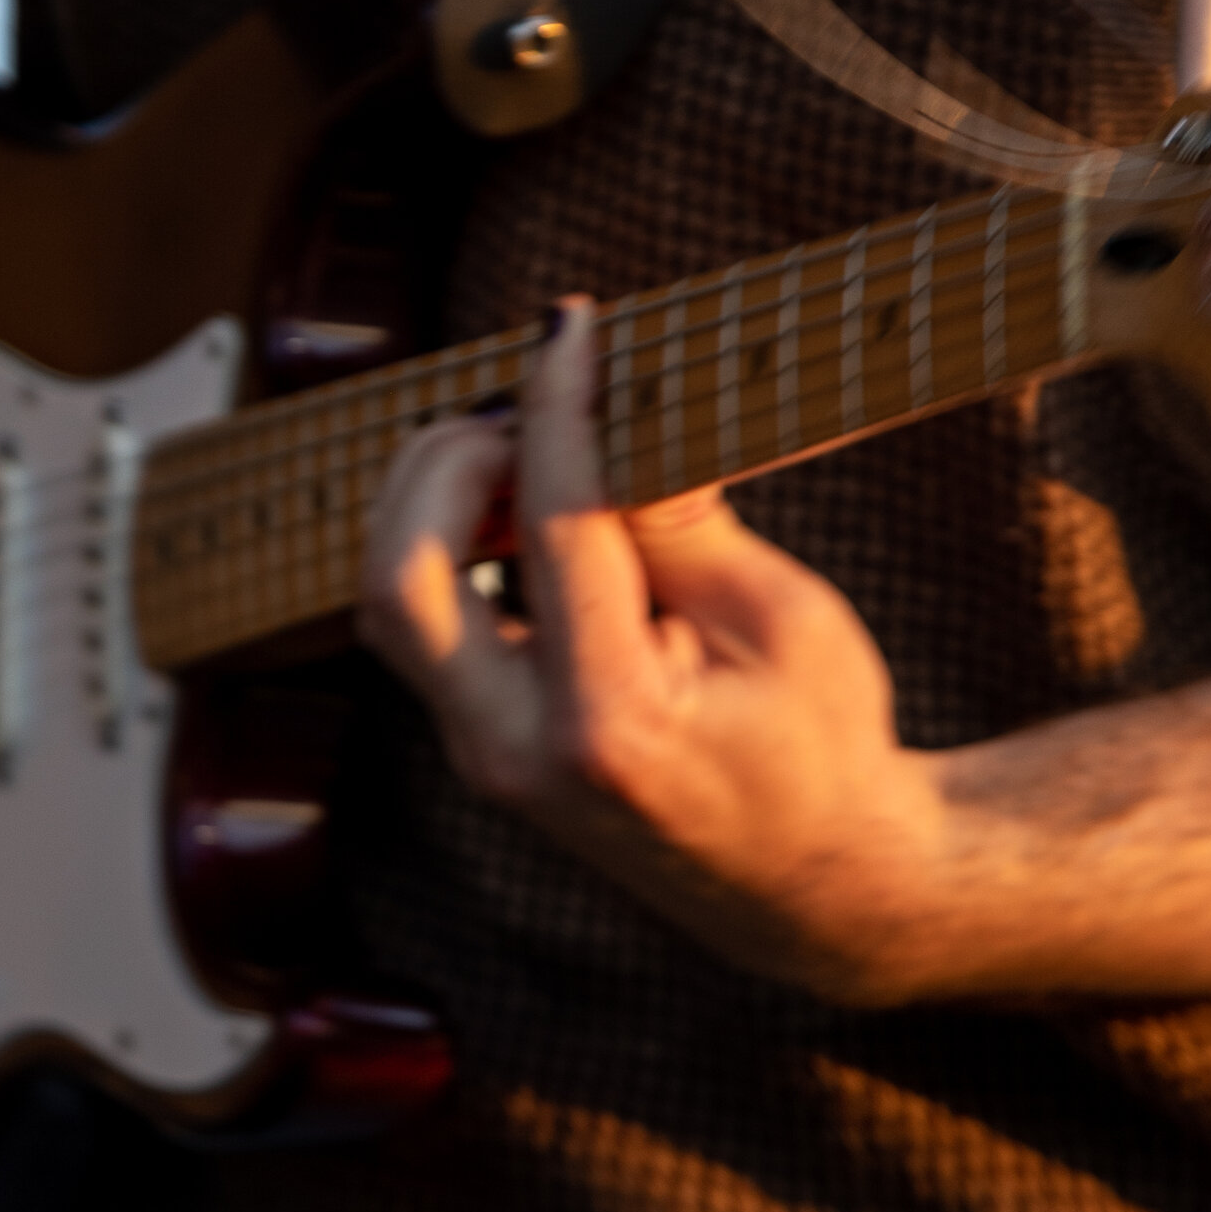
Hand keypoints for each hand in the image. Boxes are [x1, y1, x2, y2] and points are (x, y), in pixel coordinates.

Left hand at [358, 302, 950, 1002]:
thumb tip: (613, 406)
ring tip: (526, 447)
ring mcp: (484, 756)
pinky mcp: (481, 742)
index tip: (572, 326)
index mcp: (609, 723)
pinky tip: (521, 501)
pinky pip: (426, 623)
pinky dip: (451, 543)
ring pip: (391, 602)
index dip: (557, 406)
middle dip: (445, 462)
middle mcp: (518, 751)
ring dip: (436, 501)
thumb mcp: (780, 618)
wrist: (815, 885)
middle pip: (399, 577)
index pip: (552, 528)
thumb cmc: (819, 746)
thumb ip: (681, 520)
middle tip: (523, 405)